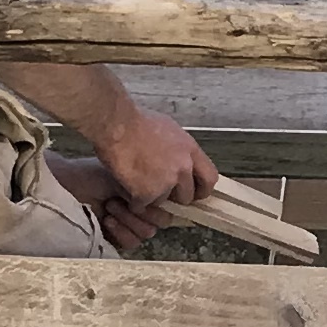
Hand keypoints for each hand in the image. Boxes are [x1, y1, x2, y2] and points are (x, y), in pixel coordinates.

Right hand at [95, 107, 217, 231]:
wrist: (116, 125)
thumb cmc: (135, 121)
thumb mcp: (168, 128)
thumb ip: (179, 148)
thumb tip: (180, 157)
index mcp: (190, 150)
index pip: (210, 177)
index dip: (202, 189)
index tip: (196, 193)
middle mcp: (182, 167)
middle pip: (187, 195)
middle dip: (174, 196)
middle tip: (159, 191)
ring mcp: (166, 181)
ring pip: (162, 200)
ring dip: (150, 196)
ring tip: (135, 179)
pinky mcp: (148, 192)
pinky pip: (142, 205)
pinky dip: (133, 200)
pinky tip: (125, 185)